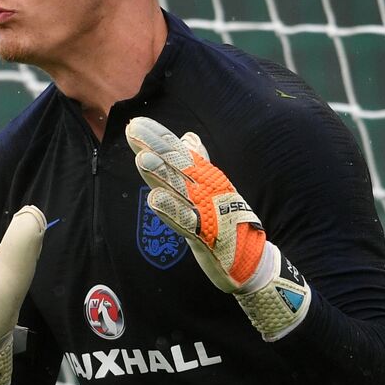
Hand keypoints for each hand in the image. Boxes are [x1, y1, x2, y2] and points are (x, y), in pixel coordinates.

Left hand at [126, 117, 310, 340]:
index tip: (137, 124)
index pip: (178, 154)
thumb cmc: (227, 222)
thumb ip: (197, 162)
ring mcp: (207, 212)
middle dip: (155, 148)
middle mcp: (206, 190)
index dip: (159, 138)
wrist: (250, 260)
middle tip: (133, 131)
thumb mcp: (211, 189)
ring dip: (161, 175)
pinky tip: (154, 199)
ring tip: (142, 159)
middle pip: (177, 166)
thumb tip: (188, 137)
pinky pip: (186, 222)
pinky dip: (171, 211)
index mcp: (205, 179)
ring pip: (180, 190)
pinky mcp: (206, 235)